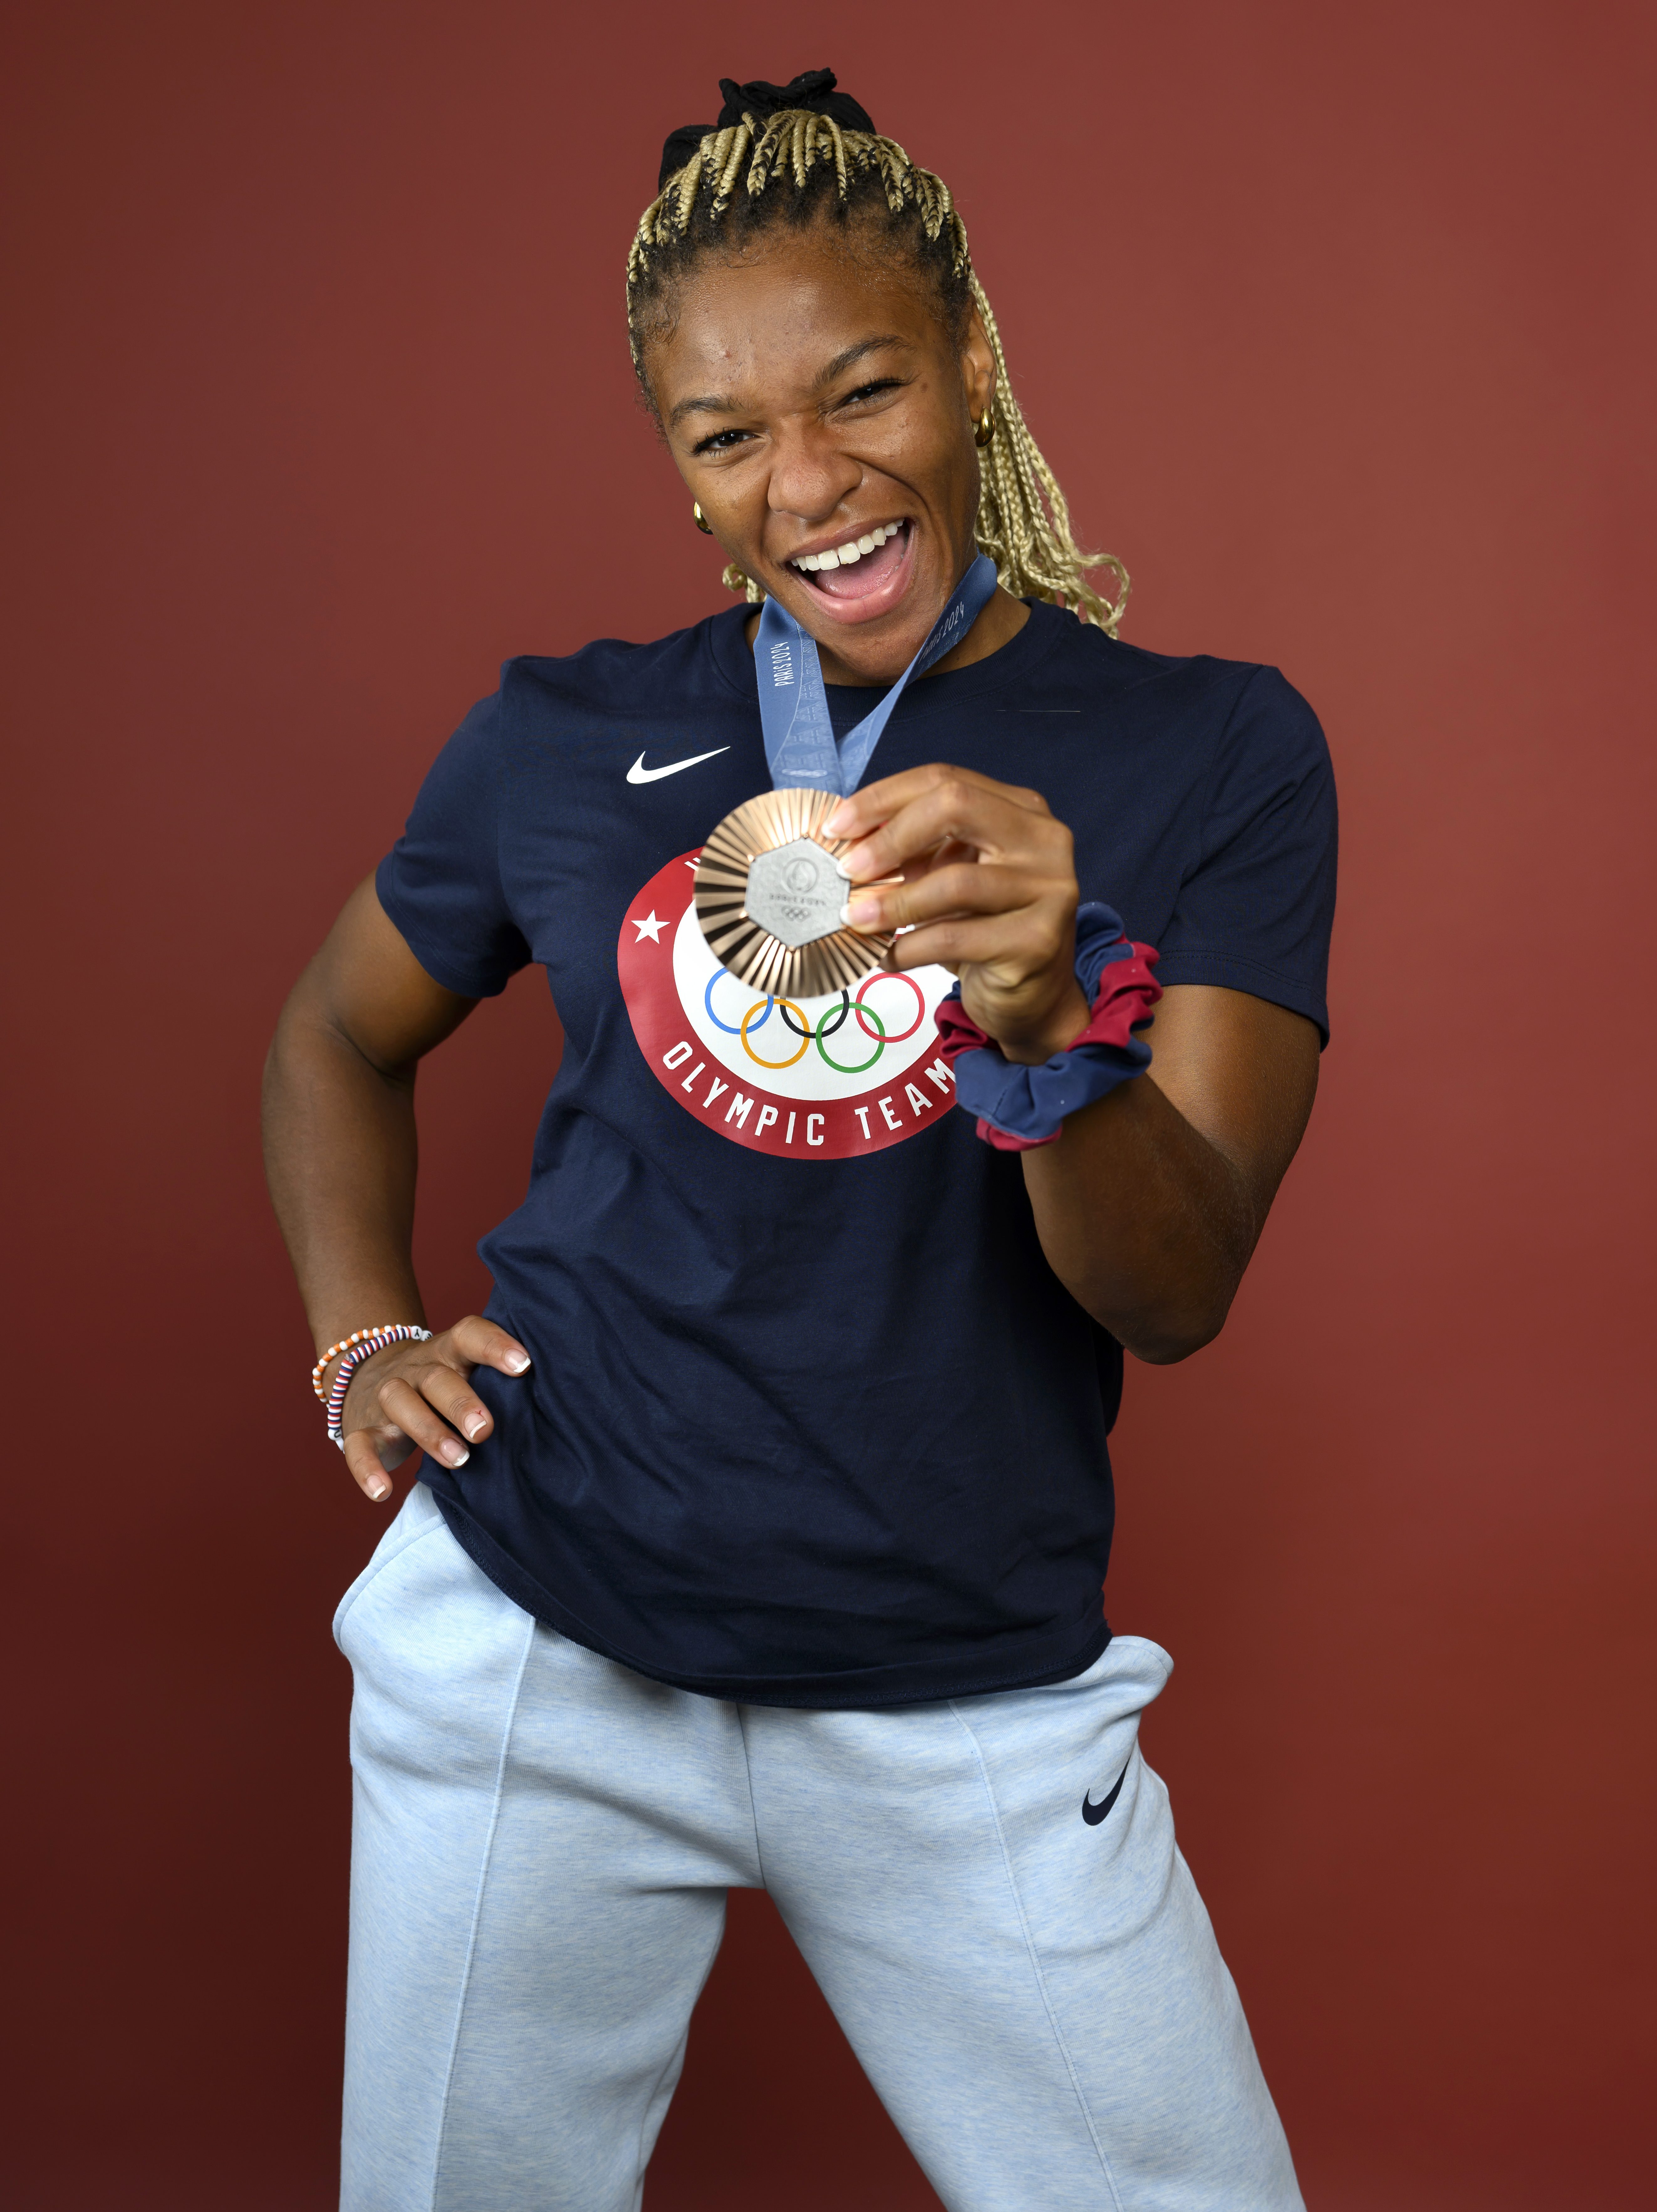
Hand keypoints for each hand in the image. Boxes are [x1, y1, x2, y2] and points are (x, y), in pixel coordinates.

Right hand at [332, 1315, 529, 1502]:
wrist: (368, 1374)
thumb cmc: (441, 1382)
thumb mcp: (465, 1372)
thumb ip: (496, 1384)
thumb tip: (555, 1409)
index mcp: (448, 1352)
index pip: (470, 1335)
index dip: (495, 1346)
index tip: (525, 1365)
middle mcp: (416, 1369)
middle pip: (436, 1378)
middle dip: (461, 1403)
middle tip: (486, 1430)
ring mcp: (385, 1397)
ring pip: (400, 1403)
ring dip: (429, 1431)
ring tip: (459, 1460)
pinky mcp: (362, 1428)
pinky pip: (358, 1446)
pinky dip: (367, 1469)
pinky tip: (382, 1493)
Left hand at [826, 765, 1089, 1063]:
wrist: (1035, 996)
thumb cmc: (986, 928)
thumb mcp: (950, 876)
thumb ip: (915, 850)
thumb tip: (847, 840)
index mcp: (1021, 810)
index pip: (945, 779)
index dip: (884, 798)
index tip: (837, 826)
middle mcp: (1044, 839)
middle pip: (955, 807)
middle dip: (889, 837)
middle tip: (846, 869)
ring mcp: (1048, 889)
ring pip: (955, 882)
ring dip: (893, 903)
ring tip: (855, 919)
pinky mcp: (1037, 941)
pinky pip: (955, 938)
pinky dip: (909, 948)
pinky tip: (887, 957)